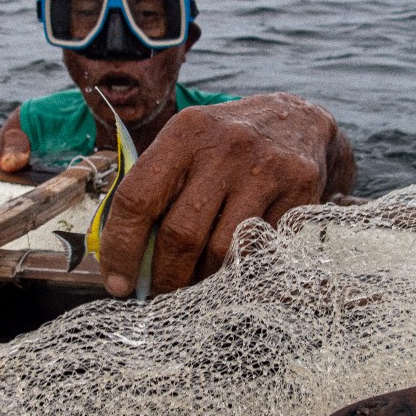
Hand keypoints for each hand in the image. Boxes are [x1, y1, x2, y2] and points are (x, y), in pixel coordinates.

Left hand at [98, 92, 355, 296]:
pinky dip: (238, 273)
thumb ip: (154, 189)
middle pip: (180, 233)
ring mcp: (266, 169)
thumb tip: (120, 257)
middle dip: (162, 276)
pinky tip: (229, 274)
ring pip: (222, 252)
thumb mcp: (185, 145)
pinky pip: (260, 253)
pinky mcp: (300, 191)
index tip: (116, 282)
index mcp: (186, 133)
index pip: (138, 198)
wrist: (296, 121)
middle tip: (156, 294)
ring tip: (192, 284)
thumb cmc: (224, 145)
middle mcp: (226, 148)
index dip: (121, 248)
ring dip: (201, 281)